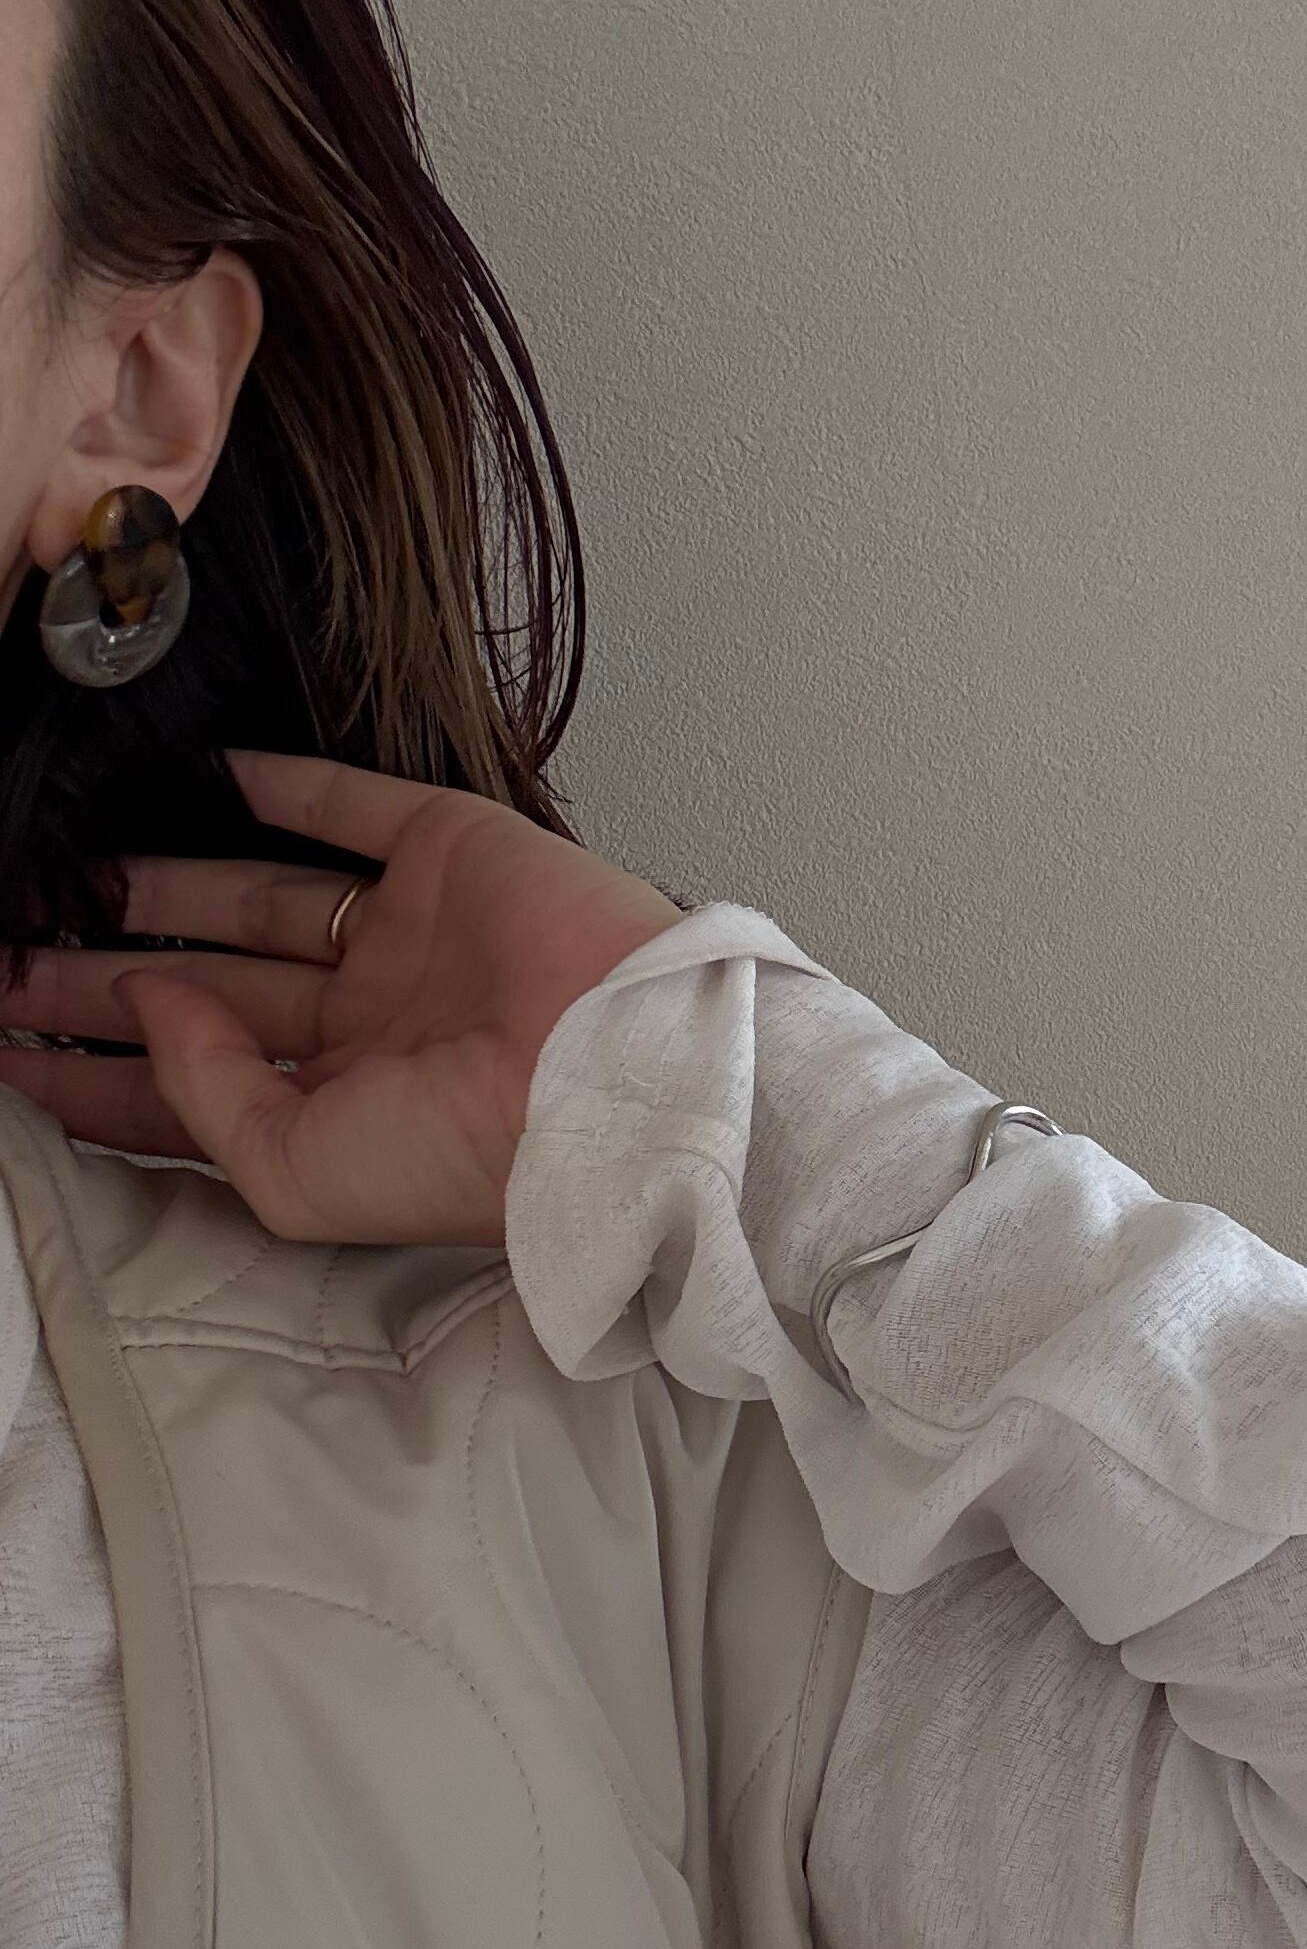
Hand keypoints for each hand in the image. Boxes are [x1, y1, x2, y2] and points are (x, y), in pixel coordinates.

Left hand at [0, 750, 687, 1246]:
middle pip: (206, 987)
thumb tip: (143, 1002)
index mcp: (340, 1105)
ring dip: (163, 884)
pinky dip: (283, 784)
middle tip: (6, 955)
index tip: (7, 1052)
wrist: (606, 1075)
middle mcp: (369, 1019)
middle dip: (99, 978)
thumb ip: (202, 1095)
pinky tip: (208, 775)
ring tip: (64, 874)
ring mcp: (410, 933)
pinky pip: (348, 804)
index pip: (189, 1085)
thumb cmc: (475, 1156)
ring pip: (258, 895)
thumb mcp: (296, 1174)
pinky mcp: (449, 852)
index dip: (95, 1071)